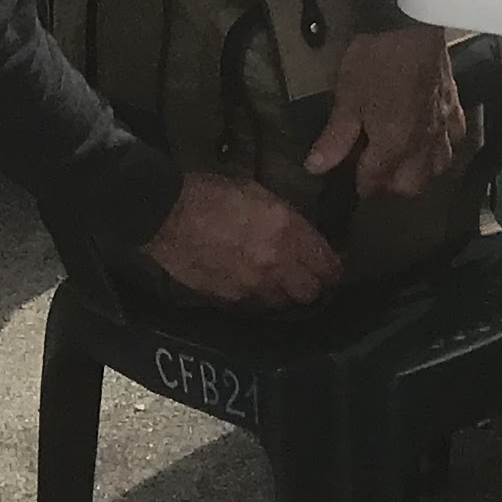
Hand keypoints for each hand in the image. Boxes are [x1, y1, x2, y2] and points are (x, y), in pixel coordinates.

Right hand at [140, 173, 340, 305]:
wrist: (166, 214)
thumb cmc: (212, 193)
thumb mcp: (259, 194)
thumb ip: (286, 219)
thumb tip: (302, 237)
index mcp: (287, 230)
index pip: (328, 264)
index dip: (334, 269)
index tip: (334, 267)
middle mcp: (276, 263)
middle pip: (311, 292)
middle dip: (312, 286)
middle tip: (307, 278)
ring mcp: (252, 285)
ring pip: (283, 305)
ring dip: (284, 296)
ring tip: (278, 285)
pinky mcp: (229, 299)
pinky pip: (254, 308)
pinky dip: (257, 301)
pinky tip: (251, 288)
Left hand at [309, 23, 465, 197]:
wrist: (411, 23)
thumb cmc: (376, 58)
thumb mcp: (348, 97)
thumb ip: (334, 138)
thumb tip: (315, 168)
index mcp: (394, 146)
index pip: (373, 183)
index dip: (355, 182)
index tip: (345, 171)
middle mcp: (423, 146)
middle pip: (409, 187)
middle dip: (389, 182)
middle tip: (370, 161)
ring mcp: (443, 129)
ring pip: (436, 170)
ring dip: (417, 170)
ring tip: (399, 154)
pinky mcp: (456, 110)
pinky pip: (454, 144)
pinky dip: (441, 148)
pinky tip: (428, 136)